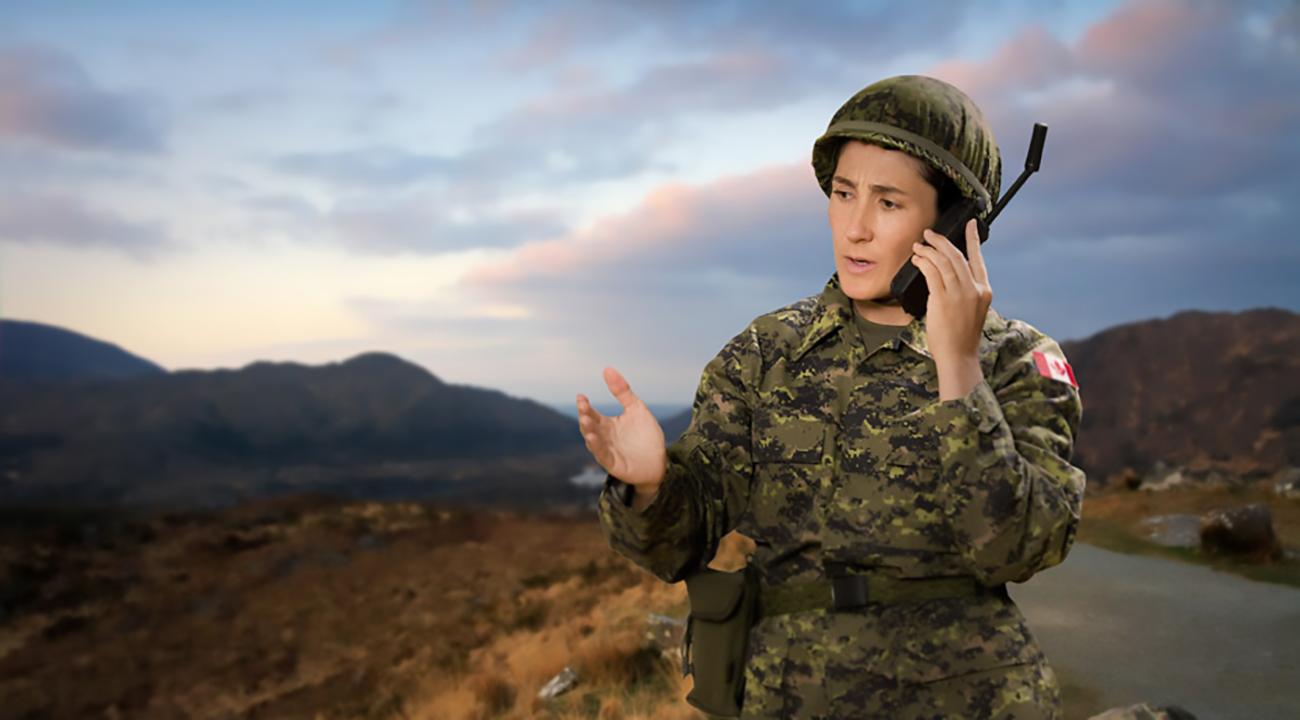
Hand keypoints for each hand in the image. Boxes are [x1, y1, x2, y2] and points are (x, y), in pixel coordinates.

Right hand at [576, 367, 666, 487]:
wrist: (660, 462)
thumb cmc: (646, 436)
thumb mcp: (636, 409)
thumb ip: (622, 391)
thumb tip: (607, 369)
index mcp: (606, 424)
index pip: (591, 413)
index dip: (584, 406)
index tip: (581, 396)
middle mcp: (603, 437)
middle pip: (589, 426)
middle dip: (584, 416)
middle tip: (582, 405)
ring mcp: (607, 451)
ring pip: (593, 441)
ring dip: (588, 431)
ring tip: (584, 419)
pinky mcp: (614, 464)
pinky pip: (603, 456)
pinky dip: (597, 447)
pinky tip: (593, 438)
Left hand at [910, 218, 990, 397]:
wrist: (959, 356)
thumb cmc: (960, 338)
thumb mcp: (970, 311)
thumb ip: (964, 292)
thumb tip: (947, 276)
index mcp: (984, 291)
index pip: (978, 258)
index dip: (972, 239)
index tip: (969, 224)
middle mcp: (974, 289)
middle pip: (957, 255)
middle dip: (941, 241)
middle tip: (929, 233)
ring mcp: (960, 293)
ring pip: (944, 261)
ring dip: (929, 250)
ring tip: (919, 245)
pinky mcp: (943, 299)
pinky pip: (932, 272)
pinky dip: (923, 262)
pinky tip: (917, 260)